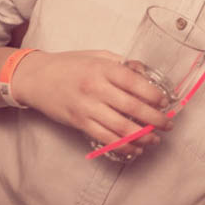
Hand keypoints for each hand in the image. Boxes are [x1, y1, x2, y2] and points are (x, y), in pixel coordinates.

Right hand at [10, 50, 172, 153]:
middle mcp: (96, 88)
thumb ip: (122, 64)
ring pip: (121, 128)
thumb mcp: (97, 55)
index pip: (135, 83)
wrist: (36, 77)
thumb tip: (146, 73)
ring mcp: (87, 107)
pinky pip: (105, 138)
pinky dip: (122, 146)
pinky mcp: (79, 123)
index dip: (154, 95)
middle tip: (167, 125)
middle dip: (154, 119)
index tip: (165, 102)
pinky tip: (134, 148)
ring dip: (142, 137)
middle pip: (132, 108)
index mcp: (103, 68)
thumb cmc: (69, 64)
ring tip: (154, 140)